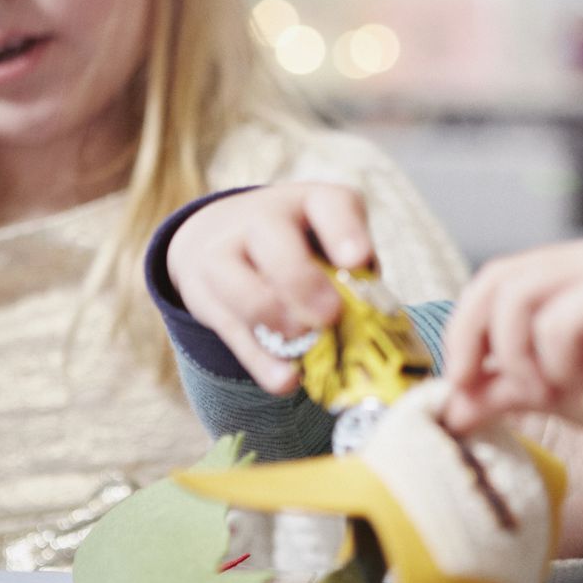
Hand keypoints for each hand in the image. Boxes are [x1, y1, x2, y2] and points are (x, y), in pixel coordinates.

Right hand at [167, 182, 373, 394]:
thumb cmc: (299, 243)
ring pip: (243, 290)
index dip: (345, 232)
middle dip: (303, 285)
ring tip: (305, 346)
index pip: (330, 205)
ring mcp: (226, 255)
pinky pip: (232, 331)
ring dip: (277, 322)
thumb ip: (355, 274)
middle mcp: (263, 219)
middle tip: (330, 315)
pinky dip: (261, 361)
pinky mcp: (205, 296)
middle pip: (278, 248)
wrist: (217, 234)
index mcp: (310, 202)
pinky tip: (286, 380)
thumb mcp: (329, 240)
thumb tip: (377, 322)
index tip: (358, 259)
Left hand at [440, 237, 582, 450]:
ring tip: (558, 391)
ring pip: (522, 298)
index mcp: (574, 272)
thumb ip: (510, 387)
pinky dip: (562, 362)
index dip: (464, 331)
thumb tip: (451, 407)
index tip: (460, 385)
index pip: (494, 281)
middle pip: (498, 280)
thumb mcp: (564, 390)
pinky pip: (562, 320)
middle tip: (482, 391)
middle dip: (476, 342)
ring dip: (523, 358)